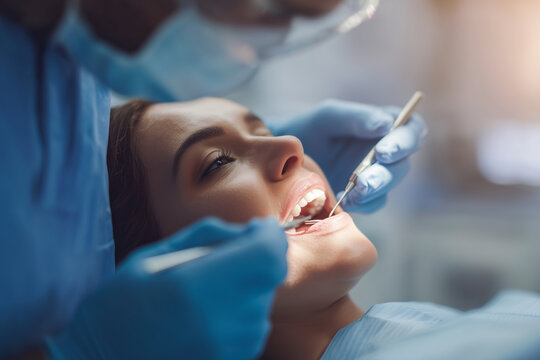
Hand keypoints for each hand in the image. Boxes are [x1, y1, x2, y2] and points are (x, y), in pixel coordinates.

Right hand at [46, 217, 287, 359]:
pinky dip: (243, 308)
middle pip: (270, 276)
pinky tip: (209, 310)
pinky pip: (255, 325)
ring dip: (248, 284)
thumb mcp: (151, 256)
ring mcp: (228, 348)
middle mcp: (219, 322)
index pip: (266, 256)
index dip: (271, 235)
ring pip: (264, 300)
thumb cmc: (118, 305)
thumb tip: (247, 230)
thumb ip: (205, 235)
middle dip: (258, 256)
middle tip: (228, 253)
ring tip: (207, 288)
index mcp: (194, 289)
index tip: (260, 226)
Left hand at [273, 100, 426, 212]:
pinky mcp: (363, 196)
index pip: (412, 131)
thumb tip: (386, 125)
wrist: (285, 156)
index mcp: (386, 126)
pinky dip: (362, 203)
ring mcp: (376, 175)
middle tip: (365, 180)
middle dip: (386, 174)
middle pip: (402, 164)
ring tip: (353, 192)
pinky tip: (345, 201)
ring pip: (389, 185)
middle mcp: (386, 152)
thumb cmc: (311, 128)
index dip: (405, 142)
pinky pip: (372, 203)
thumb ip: (357, 117)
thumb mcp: (330, 116)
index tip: (383, 151)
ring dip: (374, 190)